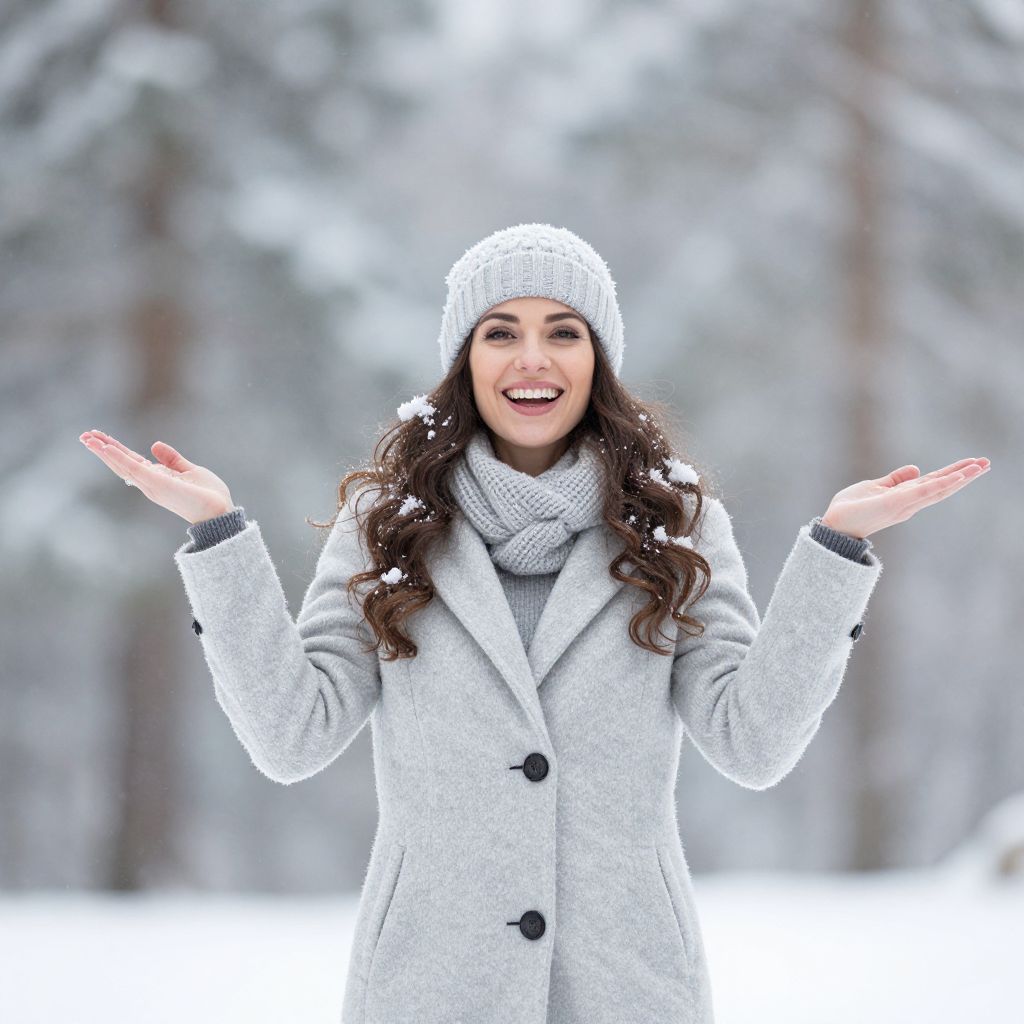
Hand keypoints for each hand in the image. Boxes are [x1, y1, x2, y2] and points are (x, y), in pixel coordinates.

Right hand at [79, 429, 234, 524]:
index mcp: (156, 477)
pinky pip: (134, 468)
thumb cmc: (208, 494)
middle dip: (102, 450)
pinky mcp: (157, 484)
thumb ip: (172, 459)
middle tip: (84, 436)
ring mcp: (152, 484)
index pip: (130, 461)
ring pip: (122, 465)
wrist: (220, 510)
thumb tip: (155, 445)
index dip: (115, 449)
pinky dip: (118, 457)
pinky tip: (106, 447)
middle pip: (121, 463)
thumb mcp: (189, 471)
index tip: (99, 437)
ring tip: (87, 438)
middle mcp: (150, 482)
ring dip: (104, 451)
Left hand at [820, 457, 990, 539]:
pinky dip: (940, 484)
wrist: (834, 524)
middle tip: (987, 463)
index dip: (954, 473)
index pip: (934, 483)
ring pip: (938, 489)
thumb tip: (916, 469)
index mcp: (905, 497)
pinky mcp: (895, 503)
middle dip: (965, 475)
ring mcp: (904, 504)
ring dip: (960, 477)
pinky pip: (922, 492)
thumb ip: (896, 479)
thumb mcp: (875, 487)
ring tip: (980, 466)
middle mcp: (909, 502)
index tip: (973, 463)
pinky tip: (957, 477)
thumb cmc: (851, 508)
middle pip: (942, 486)